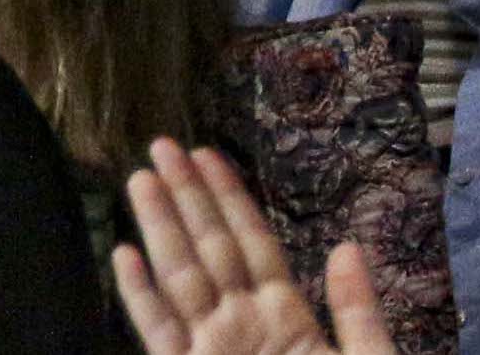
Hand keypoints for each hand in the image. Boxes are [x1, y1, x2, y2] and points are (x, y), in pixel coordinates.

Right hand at [116, 136, 391, 354]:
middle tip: (161, 145)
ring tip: (142, 180)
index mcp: (289, 319)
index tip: (209, 155)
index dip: (232, 200)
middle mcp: (243, 325)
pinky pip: (158, 330)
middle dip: (187, 197)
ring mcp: (213, 349)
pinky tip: (121, 256)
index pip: (254, 245)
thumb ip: (358, 312)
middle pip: (210, 249)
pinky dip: (139, 296)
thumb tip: (347, 246)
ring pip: (180, 277)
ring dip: (159, 229)